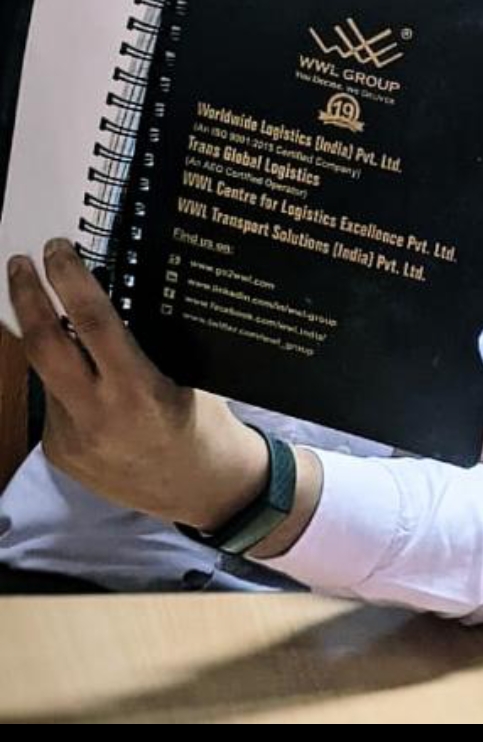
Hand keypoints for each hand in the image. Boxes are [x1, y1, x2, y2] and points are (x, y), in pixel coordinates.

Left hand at [5, 239, 269, 529]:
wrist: (202, 493)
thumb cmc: (205, 425)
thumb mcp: (187, 376)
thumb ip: (142, 345)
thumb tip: (104, 298)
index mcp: (140, 392)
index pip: (93, 322)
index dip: (69, 279)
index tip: (56, 249)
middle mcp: (99, 416)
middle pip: (44, 345)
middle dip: (26, 297)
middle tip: (19, 263)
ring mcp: (73, 439)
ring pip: (46, 374)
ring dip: (51, 345)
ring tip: (67, 328)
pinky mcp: (60, 455)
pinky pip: (53, 403)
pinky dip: (64, 384)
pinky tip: (89, 390)